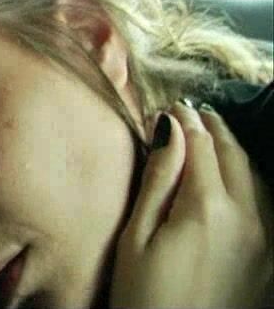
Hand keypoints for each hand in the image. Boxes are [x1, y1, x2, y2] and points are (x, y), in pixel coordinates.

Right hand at [110, 102, 272, 308]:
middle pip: (234, 155)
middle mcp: (247, 218)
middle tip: (194, 112)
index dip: (185, 121)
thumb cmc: (144, 296)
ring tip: (215, 135)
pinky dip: (251, 179)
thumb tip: (170, 128)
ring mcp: (265, 240)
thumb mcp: (137, 235)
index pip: (200, 146)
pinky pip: (266, 203)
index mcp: (207, 208)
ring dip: (235, 150)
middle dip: (214, 128)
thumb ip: (158, 179)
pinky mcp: (270, 260)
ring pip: (256, 177)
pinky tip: (238, 178)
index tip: (171, 107)